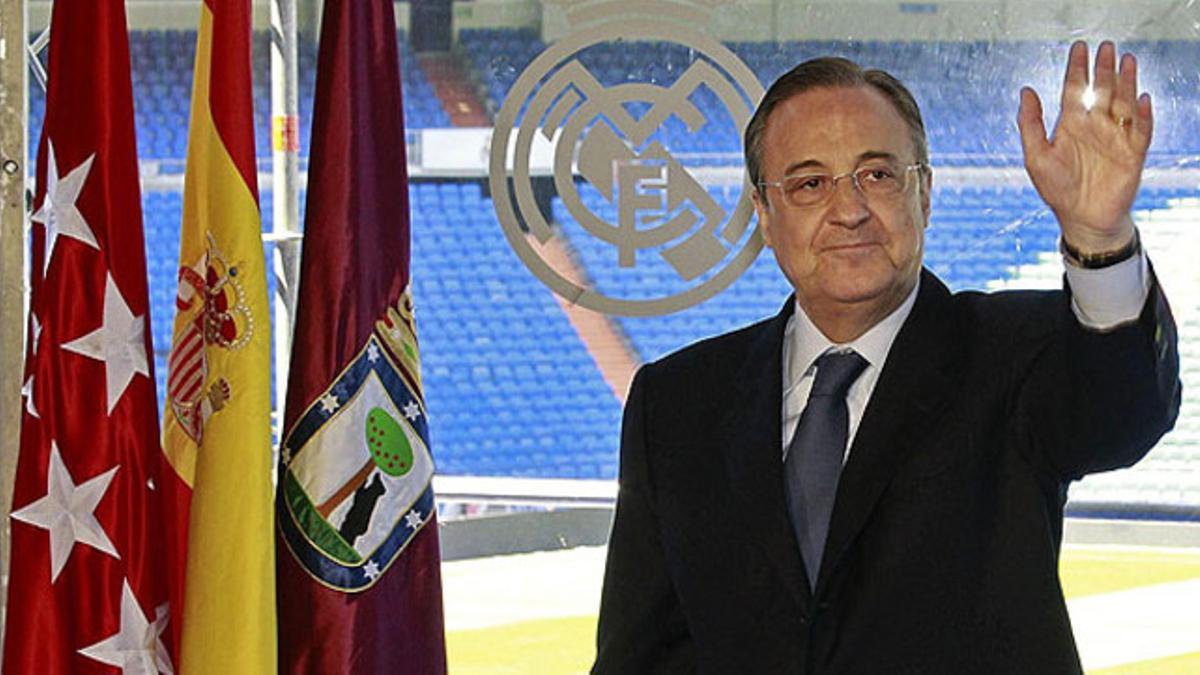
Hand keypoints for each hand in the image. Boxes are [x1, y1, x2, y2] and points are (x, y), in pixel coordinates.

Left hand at [1017, 41, 1150, 253]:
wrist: (1082, 219)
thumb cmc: (1056, 189)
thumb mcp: (1036, 156)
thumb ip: (1030, 124)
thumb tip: (1026, 91)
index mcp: (1071, 125)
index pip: (1074, 89)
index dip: (1077, 69)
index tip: (1079, 48)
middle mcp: (1095, 126)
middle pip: (1102, 90)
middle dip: (1104, 69)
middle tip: (1106, 47)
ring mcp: (1115, 137)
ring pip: (1124, 103)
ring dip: (1126, 83)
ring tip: (1126, 61)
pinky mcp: (1133, 152)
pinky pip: (1141, 130)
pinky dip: (1143, 115)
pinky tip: (1142, 99)